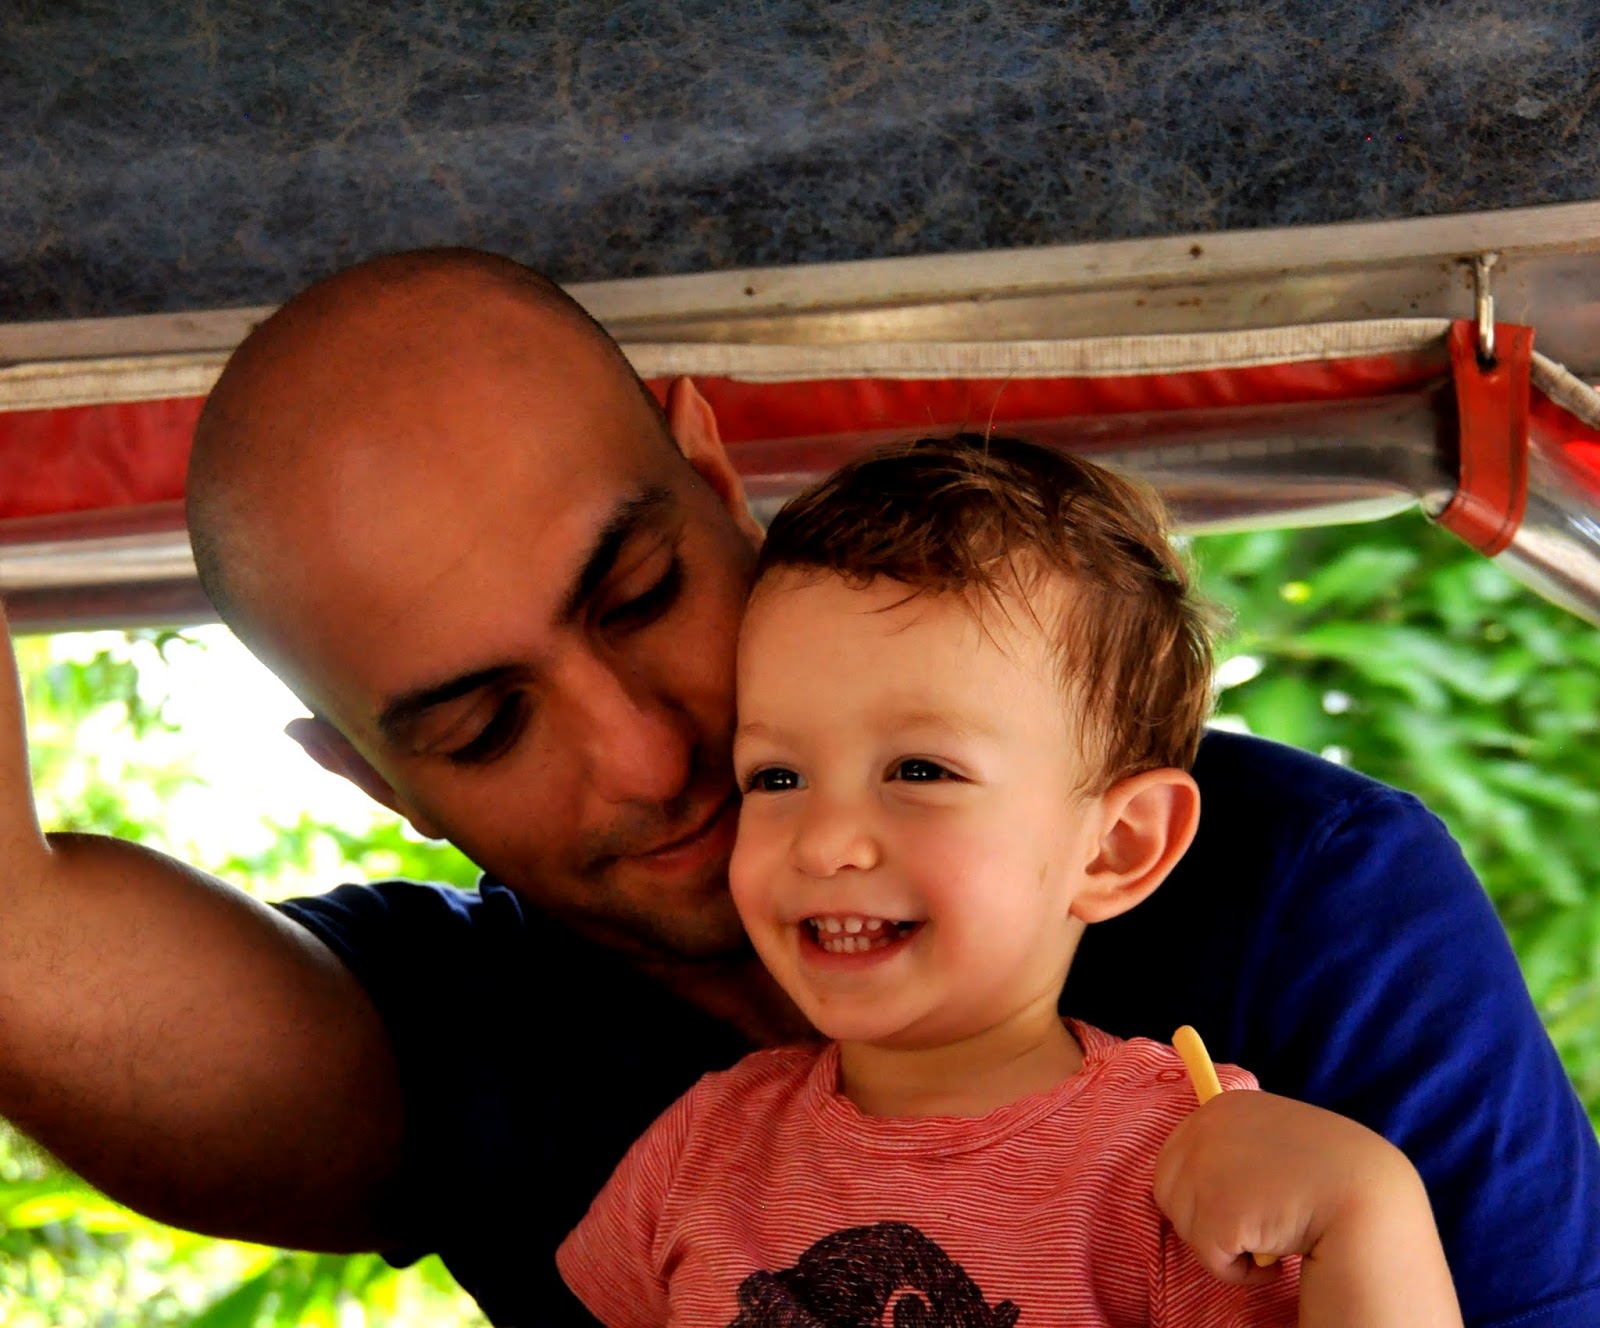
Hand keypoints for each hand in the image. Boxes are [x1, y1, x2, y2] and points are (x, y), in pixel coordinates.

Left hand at [1153, 1089, 1413, 1280]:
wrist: (1370, 1201)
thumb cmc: (1333, 1174)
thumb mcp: (1279, 1134)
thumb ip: (1240, 1138)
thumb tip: (1199, 1163)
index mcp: (1223, 1106)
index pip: (1177, 1153)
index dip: (1200, 1189)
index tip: (1235, 1204)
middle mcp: (1207, 1129)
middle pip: (1168, 1188)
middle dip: (1203, 1217)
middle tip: (1252, 1226)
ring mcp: (1209, 1168)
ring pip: (1185, 1224)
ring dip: (1223, 1243)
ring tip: (1270, 1237)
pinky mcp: (1218, 1213)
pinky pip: (1209, 1258)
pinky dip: (1237, 1272)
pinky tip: (1273, 1261)